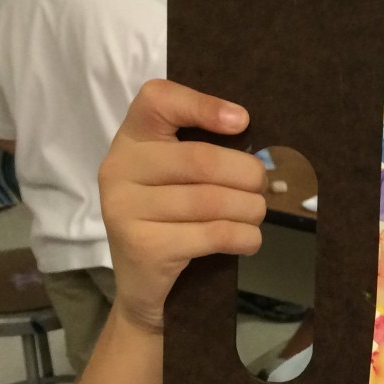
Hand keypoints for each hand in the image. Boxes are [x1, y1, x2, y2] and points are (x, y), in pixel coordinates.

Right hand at [98, 80, 267, 332]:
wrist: (145, 284)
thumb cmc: (173, 219)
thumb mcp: (178, 177)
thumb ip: (204, 152)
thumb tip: (260, 149)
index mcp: (131, 139)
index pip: (157, 99)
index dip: (204, 105)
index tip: (243, 121)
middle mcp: (119, 169)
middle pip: (201, 159)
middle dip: (247, 174)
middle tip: (263, 187)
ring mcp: (125, 209)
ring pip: (212, 200)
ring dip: (250, 209)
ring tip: (257, 214)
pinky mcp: (143, 246)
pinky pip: (213, 234)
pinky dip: (244, 237)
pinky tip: (249, 239)